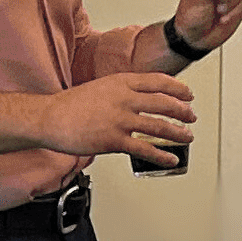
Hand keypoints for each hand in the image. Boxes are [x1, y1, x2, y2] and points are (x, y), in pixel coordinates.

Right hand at [36, 71, 194, 164]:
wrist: (50, 117)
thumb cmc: (70, 104)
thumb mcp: (101, 87)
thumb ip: (122, 91)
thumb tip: (141, 99)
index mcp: (121, 82)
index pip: (159, 81)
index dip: (178, 88)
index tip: (188, 94)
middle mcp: (124, 99)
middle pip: (164, 103)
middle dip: (183, 111)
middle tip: (191, 116)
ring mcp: (120, 120)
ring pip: (159, 126)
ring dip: (178, 133)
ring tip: (187, 137)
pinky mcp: (114, 141)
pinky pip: (145, 149)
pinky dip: (162, 156)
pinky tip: (171, 159)